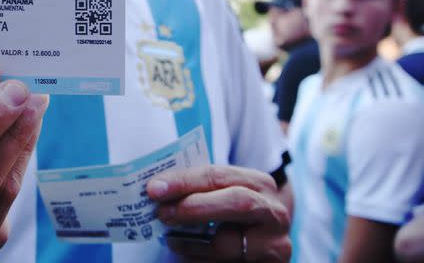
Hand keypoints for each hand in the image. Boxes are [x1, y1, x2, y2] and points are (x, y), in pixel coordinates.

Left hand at [147, 165, 290, 261]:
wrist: (265, 241)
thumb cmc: (233, 213)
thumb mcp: (223, 195)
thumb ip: (199, 189)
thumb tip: (157, 189)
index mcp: (260, 183)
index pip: (219, 176)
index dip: (184, 181)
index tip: (154, 188)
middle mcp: (274, 213)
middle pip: (236, 202)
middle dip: (194, 208)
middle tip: (162, 213)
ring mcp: (275, 245)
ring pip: (228, 244)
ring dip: (191, 244)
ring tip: (171, 240)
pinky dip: (200, 261)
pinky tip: (187, 256)